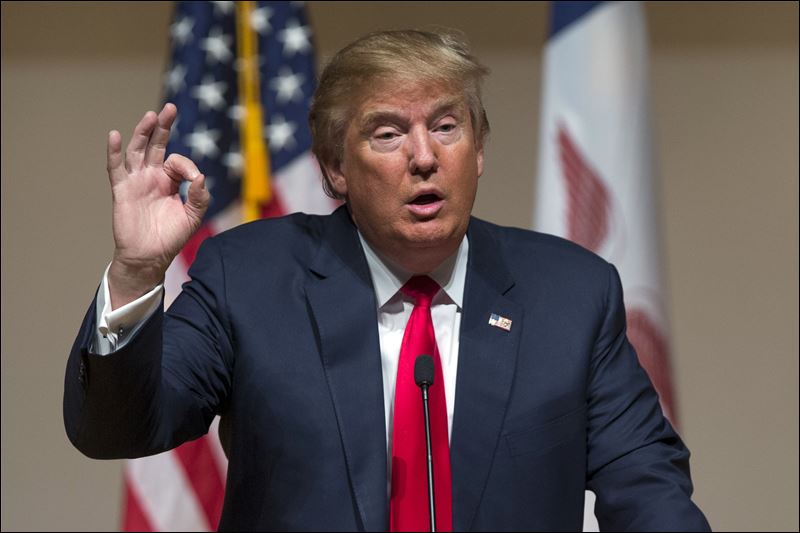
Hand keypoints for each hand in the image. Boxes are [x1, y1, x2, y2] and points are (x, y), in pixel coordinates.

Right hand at [106, 103, 209, 308]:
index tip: (193, 180)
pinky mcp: (122, 190)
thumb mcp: (193, 217)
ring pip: (138, 150)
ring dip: (143, 132)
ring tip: (150, 116)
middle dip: (162, 126)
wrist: (150, 257)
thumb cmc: (171, 237)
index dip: (187, 166)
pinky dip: (114, 152)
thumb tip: (201, 177)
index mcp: (169, 180)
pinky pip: (116, 168)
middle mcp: (152, 176)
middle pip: (156, 144)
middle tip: (169, 108)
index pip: (178, 161)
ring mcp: (136, 181)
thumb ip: (200, 197)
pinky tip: (115, 136)